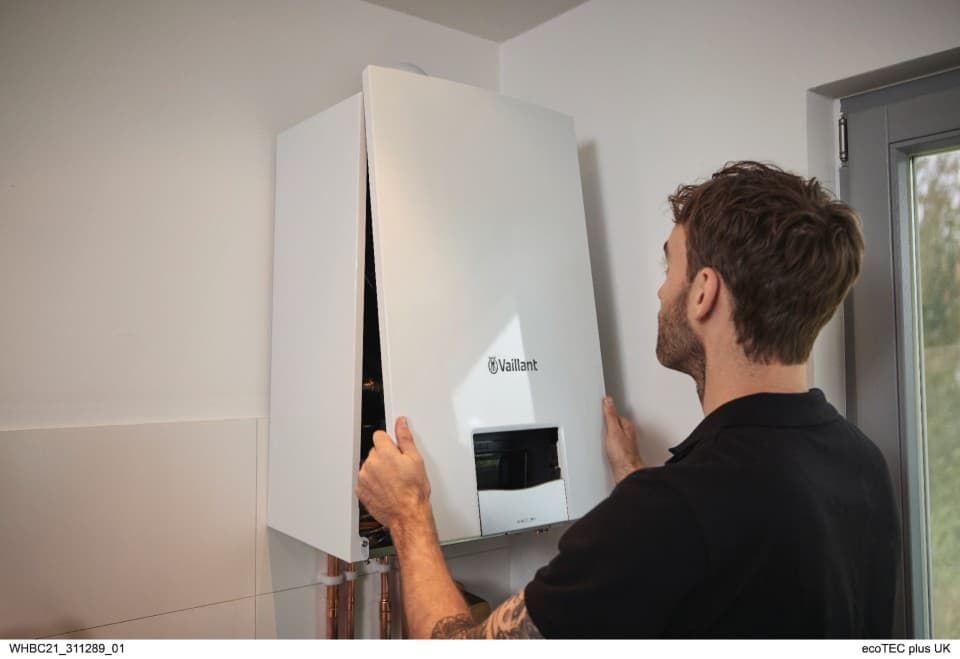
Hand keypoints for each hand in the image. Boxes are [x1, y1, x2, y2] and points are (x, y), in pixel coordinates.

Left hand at [356, 416, 432, 531]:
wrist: (407, 515)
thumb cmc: (413, 492)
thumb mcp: (416, 460)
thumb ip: (405, 438)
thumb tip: (401, 423)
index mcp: (384, 453)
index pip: (379, 435)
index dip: (389, 442)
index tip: (394, 448)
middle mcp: (370, 464)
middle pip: (375, 451)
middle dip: (385, 457)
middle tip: (398, 469)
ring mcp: (364, 478)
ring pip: (370, 466)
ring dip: (378, 470)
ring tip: (393, 481)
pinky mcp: (360, 490)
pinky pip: (365, 480)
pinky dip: (373, 483)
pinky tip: (386, 489)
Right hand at [602, 396, 643, 483]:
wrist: (626, 472)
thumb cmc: (623, 455)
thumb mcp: (613, 431)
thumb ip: (610, 415)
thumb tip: (608, 401)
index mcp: (627, 426)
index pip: (614, 414)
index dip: (606, 411)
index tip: (600, 407)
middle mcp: (627, 434)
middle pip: (614, 424)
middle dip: (606, 423)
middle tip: (599, 423)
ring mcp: (624, 443)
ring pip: (613, 434)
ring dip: (607, 435)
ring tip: (601, 436)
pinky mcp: (620, 452)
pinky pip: (612, 443)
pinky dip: (607, 443)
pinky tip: (604, 447)